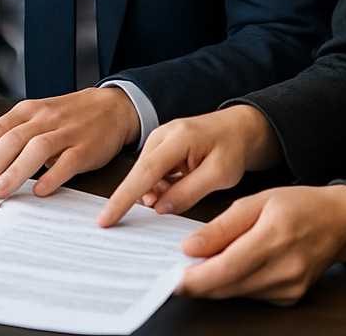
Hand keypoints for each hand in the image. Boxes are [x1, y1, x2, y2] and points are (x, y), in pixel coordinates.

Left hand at [0, 87, 140, 198]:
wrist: (112, 106)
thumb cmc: (69, 116)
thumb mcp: (38, 117)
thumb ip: (14, 135)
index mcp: (27, 111)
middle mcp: (44, 118)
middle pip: (10, 140)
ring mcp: (66, 132)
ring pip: (35, 149)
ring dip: (14, 171)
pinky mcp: (86, 147)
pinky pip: (67, 161)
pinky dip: (52, 176)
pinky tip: (39, 191)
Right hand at [97, 105, 280, 226]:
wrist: (238, 127)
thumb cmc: (232, 148)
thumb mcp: (220, 175)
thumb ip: (189, 192)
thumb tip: (160, 209)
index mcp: (177, 139)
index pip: (145, 172)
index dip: (124, 197)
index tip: (107, 218)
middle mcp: (162, 135)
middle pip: (139, 173)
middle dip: (137, 198)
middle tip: (143, 218)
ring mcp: (159, 138)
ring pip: (145, 174)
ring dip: (155, 193)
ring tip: (185, 190)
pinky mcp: (160, 146)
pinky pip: (151, 171)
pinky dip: (159, 186)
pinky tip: (177, 189)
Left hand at [171, 184, 345, 304]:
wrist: (340, 223)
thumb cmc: (298, 205)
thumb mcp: (256, 201)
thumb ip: (222, 226)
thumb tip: (190, 247)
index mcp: (274, 238)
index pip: (226, 267)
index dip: (196, 278)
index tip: (171, 278)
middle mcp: (284, 269)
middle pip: (229, 286)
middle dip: (197, 283)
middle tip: (171, 272)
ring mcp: (289, 288)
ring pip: (237, 293)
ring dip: (213, 283)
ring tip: (194, 265)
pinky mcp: (290, 298)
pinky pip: (251, 294)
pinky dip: (233, 283)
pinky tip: (225, 268)